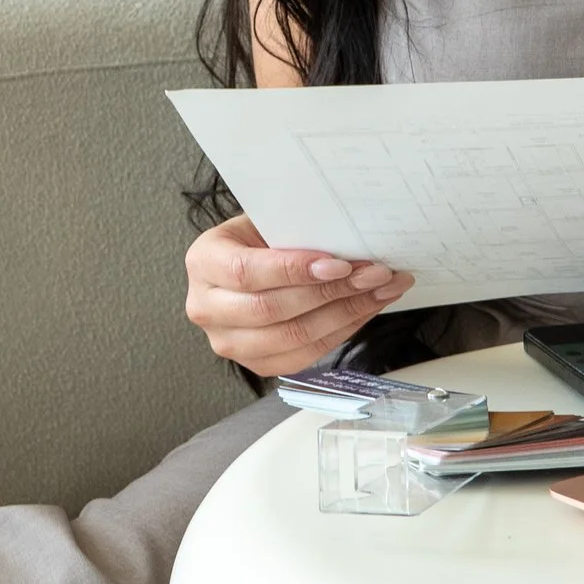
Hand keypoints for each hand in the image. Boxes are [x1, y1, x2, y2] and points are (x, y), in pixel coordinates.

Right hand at [183, 214, 414, 379]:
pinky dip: (341, 331)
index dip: (294, 270)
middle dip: (331, 292)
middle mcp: (206, 307)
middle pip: (270, 309)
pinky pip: (304, 354)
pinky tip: (365, 309)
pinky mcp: (256, 363)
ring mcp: (229, 342)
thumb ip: (294, 229)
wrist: (244, 264)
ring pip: (292, 337)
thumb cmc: (258, 238)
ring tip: (380, 290)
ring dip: (345, 313)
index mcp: (203, 262)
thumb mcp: (265, 221)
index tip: (338, 263)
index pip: (246, 272)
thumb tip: (349, 237)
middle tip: (374, 274)